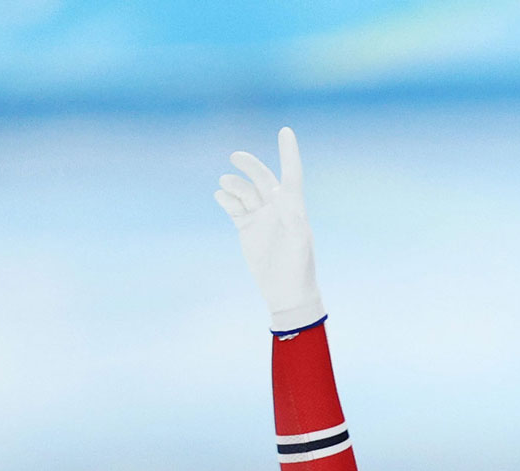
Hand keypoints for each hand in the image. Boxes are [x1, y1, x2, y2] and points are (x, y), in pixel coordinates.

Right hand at [214, 128, 322, 331]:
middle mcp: (276, 208)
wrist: (285, 291)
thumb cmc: (298, 266)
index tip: (285, 131)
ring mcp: (260, 217)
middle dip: (249, 165)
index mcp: (293, 207)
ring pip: (243, 191)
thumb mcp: (299, 240)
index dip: (288, 153)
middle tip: (235, 157)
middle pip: (260, 178)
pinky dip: (225, 199)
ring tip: (225, 186)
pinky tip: (221, 198)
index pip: (290, 174)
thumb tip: (276, 191)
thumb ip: (291, 215)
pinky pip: (233, 207)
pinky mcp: (246, 228)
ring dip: (233, 185)